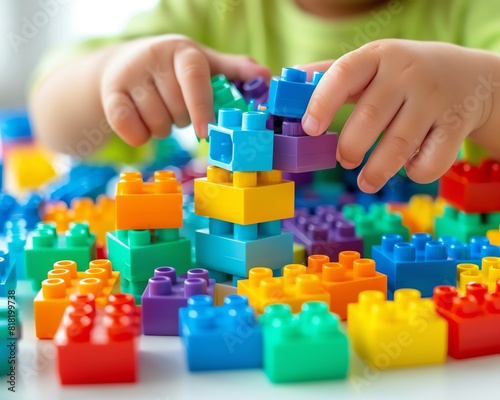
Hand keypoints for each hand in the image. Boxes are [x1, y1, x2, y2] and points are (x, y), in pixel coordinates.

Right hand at [100, 35, 269, 144]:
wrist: (127, 65)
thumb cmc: (175, 70)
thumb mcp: (205, 65)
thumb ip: (234, 71)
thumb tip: (267, 76)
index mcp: (183, 51)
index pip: (194, 78)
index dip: (202, 107)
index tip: (205, 132)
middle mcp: (154, 57)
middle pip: (178, 109)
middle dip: (184, 120)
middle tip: (179, 110)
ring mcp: (129, 75)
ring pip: (156, 123)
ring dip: (163, 128)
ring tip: (161, 112)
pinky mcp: (110, 94)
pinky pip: (127, 127)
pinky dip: (139, 136)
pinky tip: (142, 126)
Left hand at [301, 39, 494, 191]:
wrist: (466, 77)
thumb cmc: (401, 75)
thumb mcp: (370, 65)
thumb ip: (330, 74)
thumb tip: (289, 79)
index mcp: (377, 58)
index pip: (344, 73)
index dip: (322, 102)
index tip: (309, 129)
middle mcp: (406, 75)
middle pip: (369, 119)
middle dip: (349, 149)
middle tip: (343, 160)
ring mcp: (434, 100)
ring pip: (398, 147)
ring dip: (375, 173)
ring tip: (365, 181)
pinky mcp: (455, 125)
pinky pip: (430, 162)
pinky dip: (414, 173)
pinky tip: (407, 168)